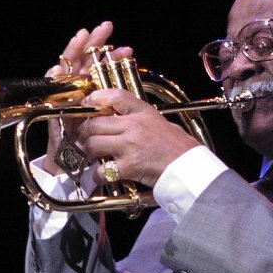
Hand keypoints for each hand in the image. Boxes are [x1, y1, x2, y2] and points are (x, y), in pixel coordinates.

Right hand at [42, 21, 131, 175]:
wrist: (71, 165)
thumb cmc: (91, 145)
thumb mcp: (109, 124)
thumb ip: (116, 107)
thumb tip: (131, 95)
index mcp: (93, 93)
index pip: (102, 70)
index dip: (112, 58)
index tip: (127, 49)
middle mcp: (78, 91)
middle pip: (84, 62)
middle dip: (93, 44)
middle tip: (105, 28)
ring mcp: (64, 95)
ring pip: (68, 68)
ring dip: (74, 51)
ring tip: (82, 36)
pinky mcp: (51, 104)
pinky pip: (51, 86)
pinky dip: (54, 75)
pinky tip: (59, 66)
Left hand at [78, 88, 200, 188]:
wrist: (189, 168)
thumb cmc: (179, 148)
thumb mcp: (161, 122)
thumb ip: (141, 118)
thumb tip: (121, 119)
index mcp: (143, 112)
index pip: (114, 96)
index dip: (96, 98)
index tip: (87, 104)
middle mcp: (134, 126)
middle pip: (95, 123)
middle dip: (84, 132)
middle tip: (83, 138)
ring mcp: (129, 146)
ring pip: (93, 144)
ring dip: (88, 152)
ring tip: (91, 156)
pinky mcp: (129, 166)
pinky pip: (102, 170)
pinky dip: (98, 175)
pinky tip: (102, 176)